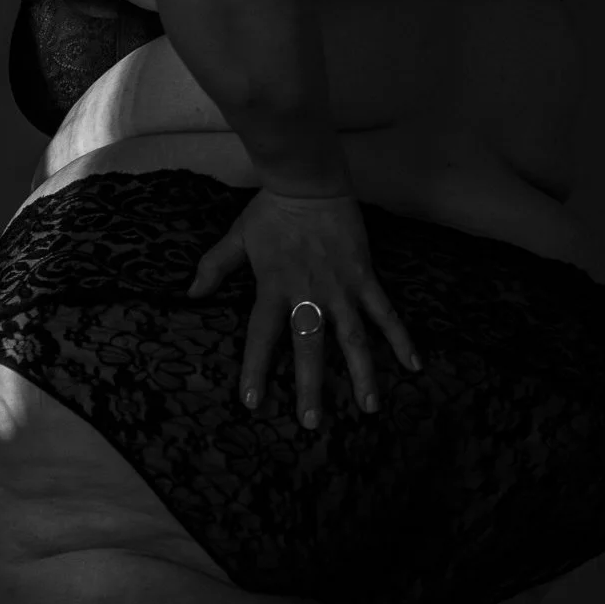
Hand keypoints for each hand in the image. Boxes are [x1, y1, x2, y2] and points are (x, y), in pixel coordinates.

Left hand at [186, 186, 423, 429]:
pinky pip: (385, 312)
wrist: (310, 180)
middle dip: (311, 386)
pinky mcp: (364, 277)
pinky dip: (400, 338)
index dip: (256, 369)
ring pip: (353, 338)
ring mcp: (340, 288)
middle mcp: (308, 294)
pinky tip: (413, 365)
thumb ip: (215, 266)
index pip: (261, 336)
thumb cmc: (272, 210)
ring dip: (362, 373)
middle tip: (313, 423)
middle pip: (309, 347)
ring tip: (368, 408)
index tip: (252, 403)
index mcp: (273, 288)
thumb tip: (191, 293)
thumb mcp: (238, 237)